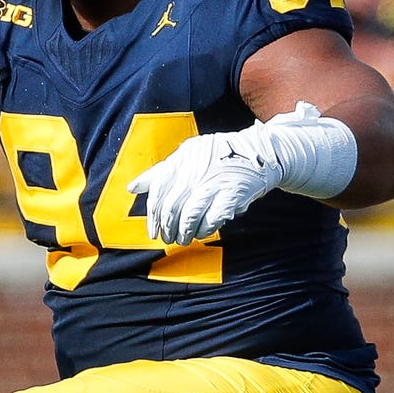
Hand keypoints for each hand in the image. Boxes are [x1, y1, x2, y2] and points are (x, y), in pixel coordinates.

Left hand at [127, 102, 340, 243]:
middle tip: (168, 239)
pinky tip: (202, 233)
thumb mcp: (188, 156)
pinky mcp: (232, 193)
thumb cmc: (218, 156)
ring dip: (184, 232)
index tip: (153, 230)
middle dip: (168, 227)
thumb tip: (133, 188)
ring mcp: (214, 181)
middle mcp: (196, 169)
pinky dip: (204, 229)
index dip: (154, 214)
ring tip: (183, 239)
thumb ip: (161, 172)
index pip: (160, 190)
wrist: (260, 152)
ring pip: (190, 215)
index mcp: (183, 158)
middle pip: (173, 206)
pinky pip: (212, 218)